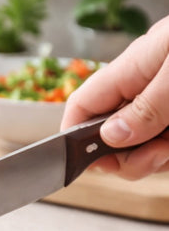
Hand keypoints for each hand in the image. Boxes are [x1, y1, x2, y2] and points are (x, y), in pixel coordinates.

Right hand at [61, 15, 168, 179]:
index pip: (82, 105)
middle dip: (120, 155)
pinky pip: (162, 147)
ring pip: (136, 146)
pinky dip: (166, 157)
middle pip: (107, 133)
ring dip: (148, 160)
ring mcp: (162, 103)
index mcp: (133, 67)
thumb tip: (110, 137)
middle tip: (147, 158)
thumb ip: (145, 108)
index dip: (72, 136)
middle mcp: (143, 87)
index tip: (78, 163)